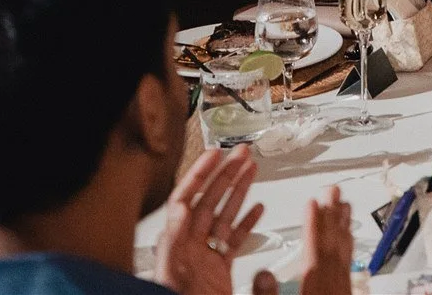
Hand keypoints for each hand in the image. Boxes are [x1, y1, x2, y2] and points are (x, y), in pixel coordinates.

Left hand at [153, 147, 264, 294]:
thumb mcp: (175, 277)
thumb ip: (175, 244)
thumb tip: (179, 209)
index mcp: (177, 247)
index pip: (186, 200)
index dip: (200, 175)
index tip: (214, 154)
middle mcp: (190, 250)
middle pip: (209, 203)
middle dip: (226, 175)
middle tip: (242, 154)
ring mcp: (206, 260)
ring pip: (224, 218)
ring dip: (239, 192)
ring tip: (252, 170)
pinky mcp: (219, 273)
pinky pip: (233, 242)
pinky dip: (247, 224)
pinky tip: (257, 209)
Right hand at [252, 187, 352, 294]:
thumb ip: (268, 294)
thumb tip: (261, 274)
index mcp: (315, 286)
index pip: (314, 248)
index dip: (313, 223)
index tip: (312, 202)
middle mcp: (332, 283)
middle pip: (333, 243)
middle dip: (332, 214)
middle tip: (333, 190)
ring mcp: (343, 288)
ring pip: (344, 251)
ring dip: (343, 225)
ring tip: (344, 204)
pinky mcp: (347, 292)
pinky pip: (349, 262)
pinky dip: (347, 245)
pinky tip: (348, 239)